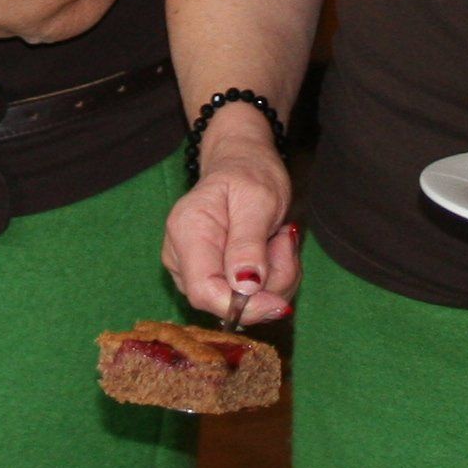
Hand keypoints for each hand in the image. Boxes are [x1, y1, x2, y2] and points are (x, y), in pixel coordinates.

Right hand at [161, 111, 302, 320]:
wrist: (242, 162)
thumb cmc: (249, 173)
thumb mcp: (258, 200)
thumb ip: (248, 244)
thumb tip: (244, 288)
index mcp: (188, 231)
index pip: (204, 291)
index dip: (241, 305)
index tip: (279, 302)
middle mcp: (181, 255)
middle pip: (222, 301)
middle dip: (266, 288)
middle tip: (286, 244)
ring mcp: (192, 268)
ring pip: (238, 303)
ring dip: (274, 280)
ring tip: (280, 239)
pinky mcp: (209, 276)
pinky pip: (245, 297)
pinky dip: (270, 280)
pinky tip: (273, 250)